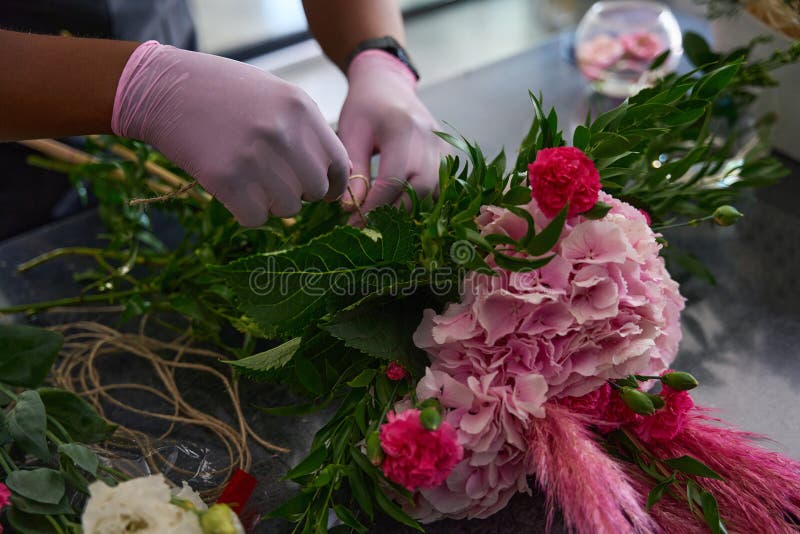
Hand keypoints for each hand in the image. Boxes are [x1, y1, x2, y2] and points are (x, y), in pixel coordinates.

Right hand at [112, 41, 349, 225]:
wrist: (163, 88)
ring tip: (251, 182)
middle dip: (300, 193)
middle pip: (315, 190)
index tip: (322, 191)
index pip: (338, 164)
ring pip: (288, 208)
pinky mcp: (226, 178)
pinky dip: (247, 213)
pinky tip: (234, 193)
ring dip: (272, 204)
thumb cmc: (223, 93)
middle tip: (276, 183)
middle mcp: (283, 132)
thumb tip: (337, 174)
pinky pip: (256, 218)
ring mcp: (254, 156)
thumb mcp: (276, 95)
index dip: (332, 184)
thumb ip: (308, 130)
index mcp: (301, 108)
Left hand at [338, 50, 446, 222]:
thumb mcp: (351, 134)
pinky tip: (399, 205)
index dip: (374, 206)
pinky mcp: (448, 156)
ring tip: (382, 217)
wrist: (388, 84)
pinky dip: (421, 200)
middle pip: (419, 191)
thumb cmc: (364, 108)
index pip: (393, 180)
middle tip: (368, 225)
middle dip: (393, 213)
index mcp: (403, 130)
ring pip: (434, 193)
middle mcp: (430, 140)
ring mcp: (443, 148)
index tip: (355, 224)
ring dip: (408, 210)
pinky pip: (440, 187)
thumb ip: (354, 172)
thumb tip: (351, 208)